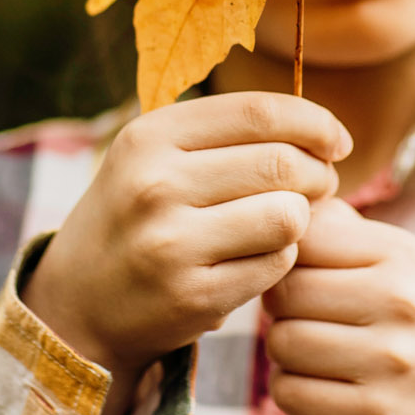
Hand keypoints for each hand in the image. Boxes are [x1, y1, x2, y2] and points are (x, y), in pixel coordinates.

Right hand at [22, 93, 350, 378]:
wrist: (77, 303)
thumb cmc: (137, 216)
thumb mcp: (156, 156)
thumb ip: (227, 133)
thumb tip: (323, 131)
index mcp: (149, 136)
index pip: (261, 112)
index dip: (315, 123)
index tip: (336, 141)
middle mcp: (154, 184)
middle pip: (283, 163)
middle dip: (319, 174)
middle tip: (320, 186)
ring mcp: (171, 243)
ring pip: (288, 214)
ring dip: (302, 218)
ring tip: (286, 221)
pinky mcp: (191, 296)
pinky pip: (276, 264)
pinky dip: (282, 259)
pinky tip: (258, 257)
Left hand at [262, 199, 414, 414]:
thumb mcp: (403, 270)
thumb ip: (343, 232)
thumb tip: (281, 195)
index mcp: (404, 254)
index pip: (301, 237)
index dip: (286, 261)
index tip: (303, 280)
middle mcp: (403, 300)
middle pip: (283, 291)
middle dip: (279, 311)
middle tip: (307, 324)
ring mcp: (393, 360)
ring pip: (280, 342)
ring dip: (285, 356)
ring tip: (319, 358)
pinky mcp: (377, 414)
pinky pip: (288, 392)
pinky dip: (294, 394)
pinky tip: (325, 391)